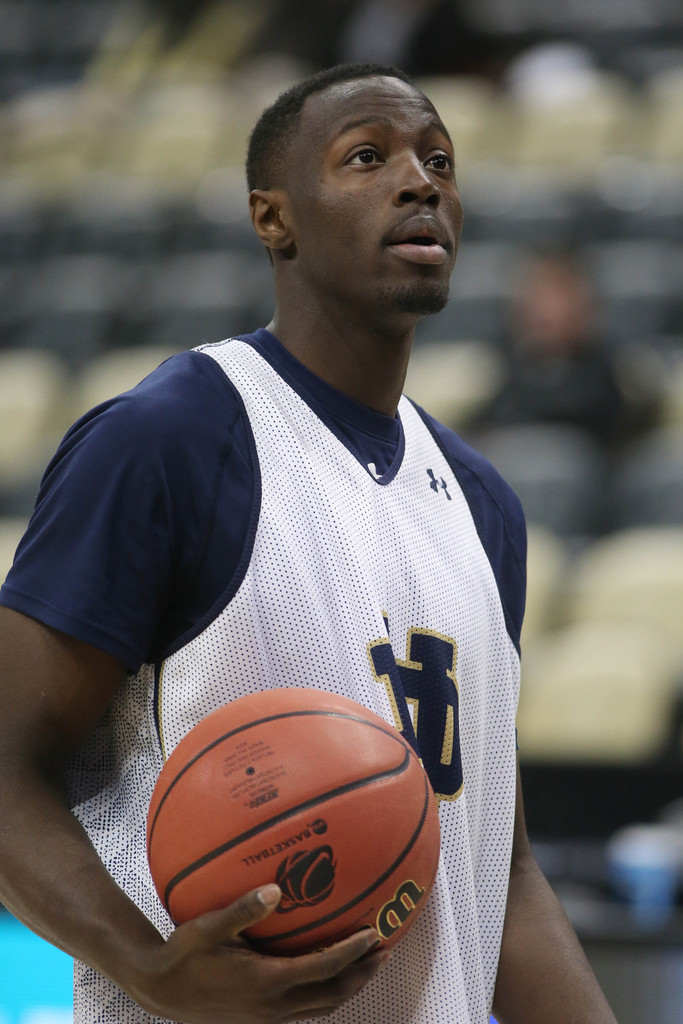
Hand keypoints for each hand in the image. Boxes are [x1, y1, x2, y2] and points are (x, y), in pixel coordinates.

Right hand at [132, 884, 388, 1023]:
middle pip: (333, 994)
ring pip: (322, 1006)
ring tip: (367, 963)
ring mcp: (267, 1018)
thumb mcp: (208, 927)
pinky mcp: (261, 1021)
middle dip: (363, 974)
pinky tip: (326, 973)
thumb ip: (243, 910)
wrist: (159, 991)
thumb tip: (274, 890)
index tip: (374, 934)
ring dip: (348, 985)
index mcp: (266, 982)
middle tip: (385, 950)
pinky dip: (326, 992)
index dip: (352, 953)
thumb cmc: (183, 954)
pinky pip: (306, 1009)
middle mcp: (273, 1006)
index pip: (324, 968)